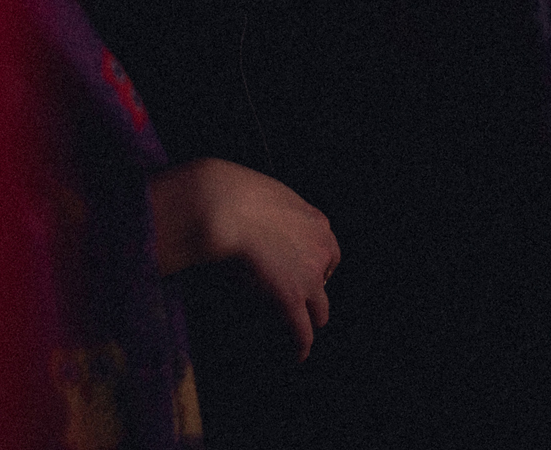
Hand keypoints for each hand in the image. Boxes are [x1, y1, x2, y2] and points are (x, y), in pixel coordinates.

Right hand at [147, 158, 339, 360]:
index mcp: (316, 222)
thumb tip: (253, 218)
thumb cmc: (230, 193)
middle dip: (313, 291)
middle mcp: (321, 249)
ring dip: (309, 319)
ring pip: (319, 310)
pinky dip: (301, 346)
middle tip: (296, 300)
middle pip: (325, 280)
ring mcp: (309, 276)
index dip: (314, 265)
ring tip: (297, 332)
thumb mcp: (263, 194)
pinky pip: (302, 331)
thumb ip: (270, 212)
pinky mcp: (291, 299)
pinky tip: (297, 356)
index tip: (300, 272)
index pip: (327, 251)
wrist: (223, 206)